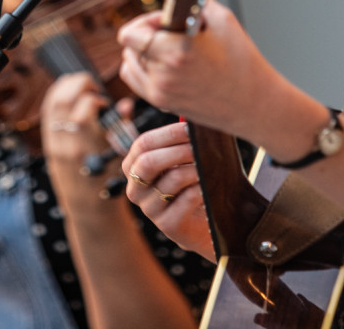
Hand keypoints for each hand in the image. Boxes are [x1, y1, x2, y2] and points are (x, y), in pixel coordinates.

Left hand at [41, 72, 116, 175]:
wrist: (87, 205)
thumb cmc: (108, 182)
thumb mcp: (120, 155)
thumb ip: (121, 126)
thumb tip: (126, 104)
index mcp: (88, 144)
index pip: (86, 104)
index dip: (97, 98)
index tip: (105, 105)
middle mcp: (67, 141)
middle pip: (65, 97)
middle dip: (81, 83)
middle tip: (93, 88)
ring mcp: (55, 142)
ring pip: (54, 101)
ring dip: (68, 87)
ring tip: (83, 88)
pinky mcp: (48, 143)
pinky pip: (48, 110)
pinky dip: (57, 96)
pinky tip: (70, 94)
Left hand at [117, 0, 279, 139]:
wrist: (255, 103)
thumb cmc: (244, 65)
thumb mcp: (224, 20)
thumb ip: (196, 0)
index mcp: (175, 53)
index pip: (130, 34)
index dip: (145, 21)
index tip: (163, 20)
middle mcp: (163, 76)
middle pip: (130, 46)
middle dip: (148, 34)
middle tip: (172, 33)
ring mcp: (161, 93)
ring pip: (129, 64)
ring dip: (142, 52)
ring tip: (169, 49)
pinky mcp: (163, 105)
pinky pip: (136, 81)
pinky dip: (143, 69)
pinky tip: (164, 64)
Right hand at [123, 122, 214, 261]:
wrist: (204, 224)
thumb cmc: (192, 184)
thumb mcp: (181, 162)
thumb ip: (181, 142)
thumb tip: (191, 117)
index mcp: (134, 168)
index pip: (143, 144)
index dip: (168, 133)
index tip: (191, 128)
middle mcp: (135, 190)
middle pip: (148, 162)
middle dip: (178, 150)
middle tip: (200, 146)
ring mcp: (150, 210)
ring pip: (171, 180)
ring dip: (195, 169)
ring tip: (210, 165)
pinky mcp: (168, 225)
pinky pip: (186, 199)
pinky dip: (201, 187)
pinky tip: (210, 184)